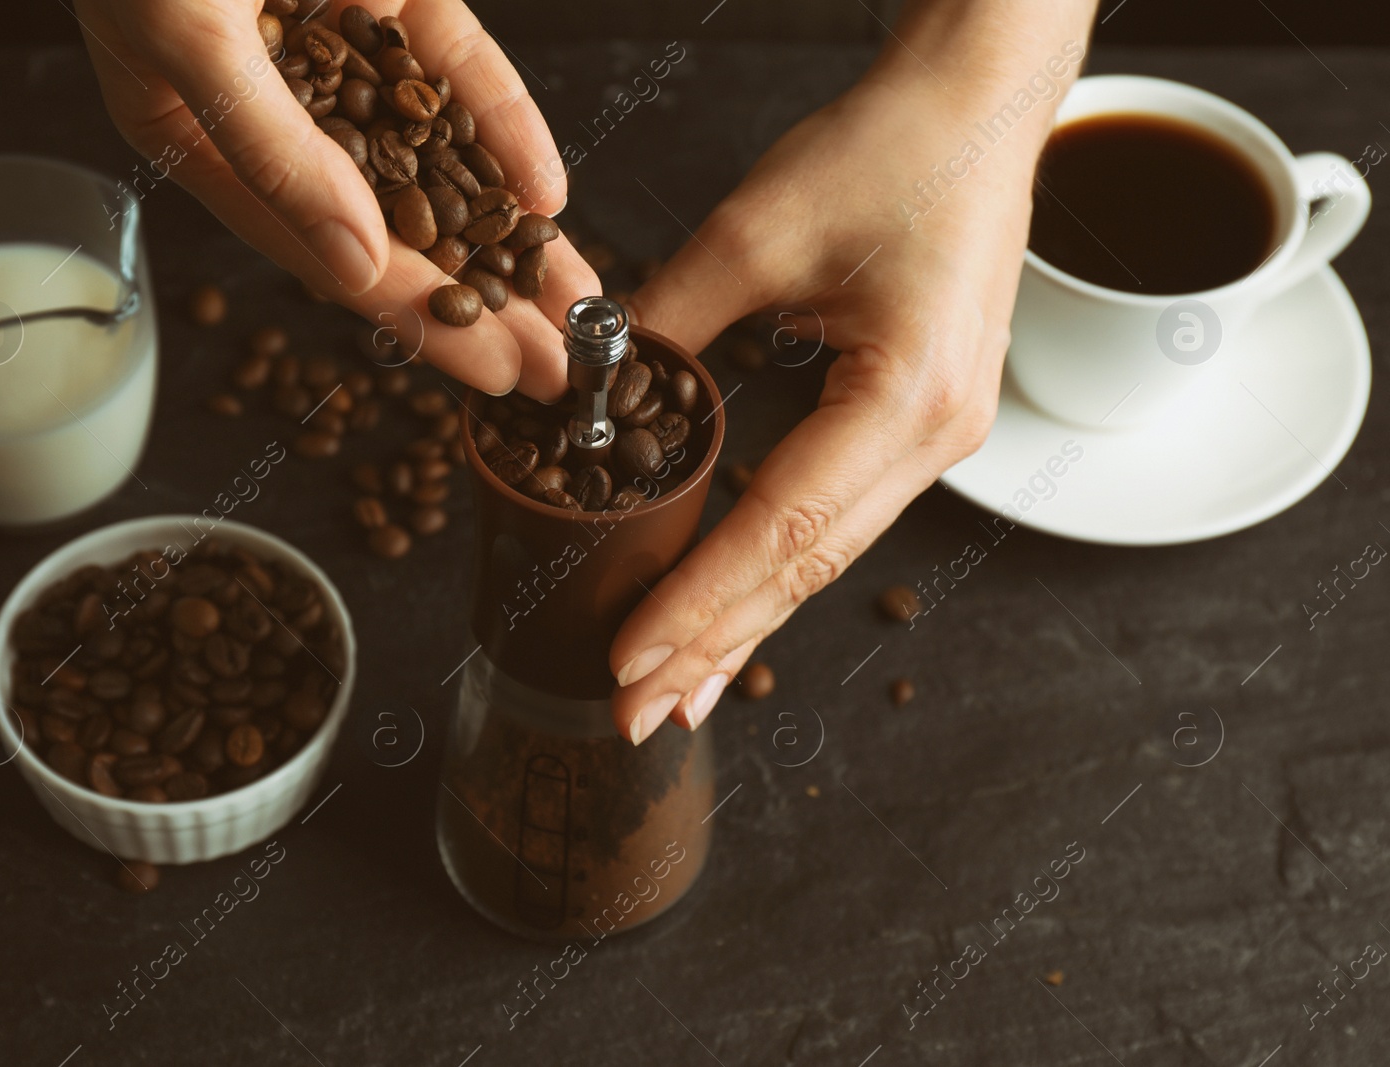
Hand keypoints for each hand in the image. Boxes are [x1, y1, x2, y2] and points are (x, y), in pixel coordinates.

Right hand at [73, 0, 598, 398]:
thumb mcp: (188, 36)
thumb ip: (272, 151)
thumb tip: (356, 264)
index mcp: (202, 138)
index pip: (323, 254)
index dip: (412, 317)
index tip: (494, 368)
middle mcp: (278, 110)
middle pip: (394, 226)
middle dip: (480, 298)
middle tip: (561, 365)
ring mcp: (339, 52)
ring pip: (437, 162)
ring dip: (508, 234)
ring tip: (577, 300)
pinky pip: (454, 68)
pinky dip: (502, 122)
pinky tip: (547, 188)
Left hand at [608, 12, 1092, 742]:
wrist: (978, 103)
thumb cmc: (891, 147)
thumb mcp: (757, 228)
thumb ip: (665, 320)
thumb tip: (578, 384)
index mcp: (909, 399)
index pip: (783, 530)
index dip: (699, 603)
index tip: (626, 661)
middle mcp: (938, 438)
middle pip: (809, 567)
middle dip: (717, 646)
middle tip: (636, 716)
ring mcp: (939, 437)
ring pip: (825, 554)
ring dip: (746, 622)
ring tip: (678, 691)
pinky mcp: (920, 420)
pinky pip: (838, 515)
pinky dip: (776, 566)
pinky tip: (734, 607)